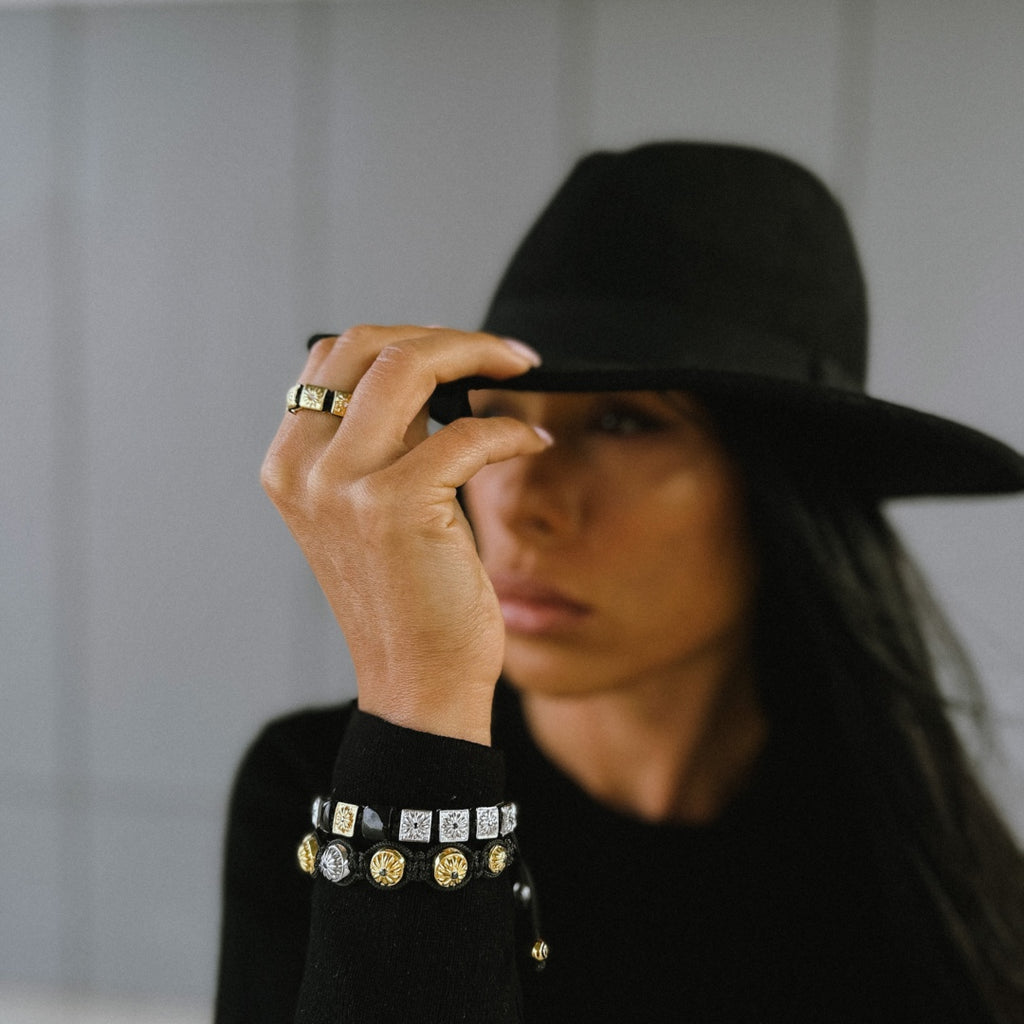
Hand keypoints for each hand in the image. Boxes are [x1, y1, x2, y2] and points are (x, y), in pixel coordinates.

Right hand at [261, 325, 548, 744]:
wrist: (417, 683)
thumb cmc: (408, 595)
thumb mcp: (373, 505)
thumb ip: (382, 438)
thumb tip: (429, 369)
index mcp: (290, 462)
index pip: (334, 356)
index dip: (403, 337)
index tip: (460, 350)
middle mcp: (302, 467)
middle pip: (367, 345)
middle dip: (445, 335)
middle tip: (503, 352)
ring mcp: (340, 485)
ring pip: (407, 365)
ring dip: (478, 353)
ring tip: (520, 368)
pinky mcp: (392, 506)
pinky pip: (465, 433)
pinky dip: (512, 429)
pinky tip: (534, 440)